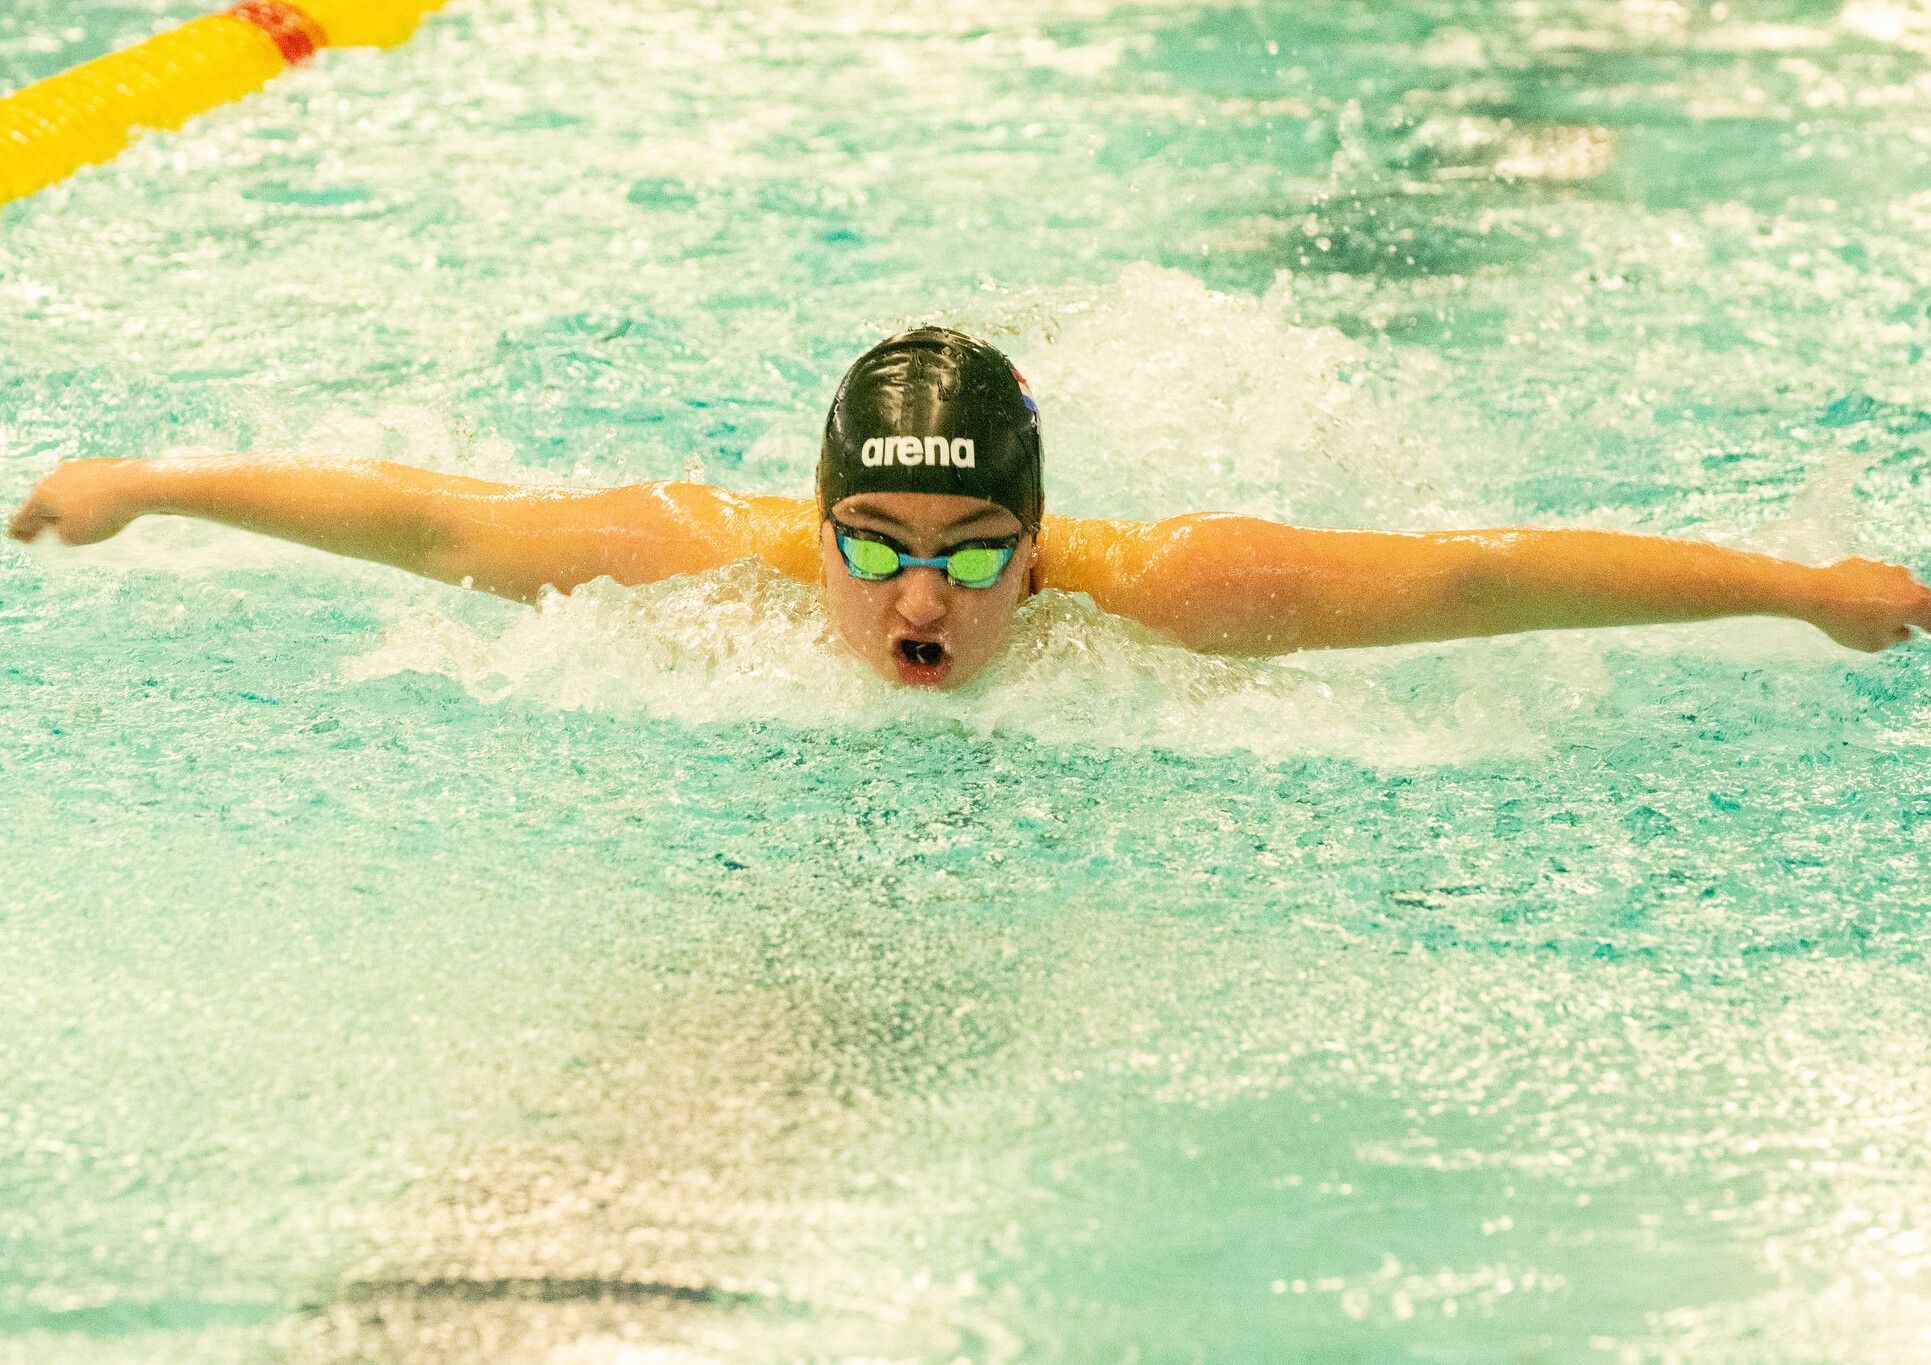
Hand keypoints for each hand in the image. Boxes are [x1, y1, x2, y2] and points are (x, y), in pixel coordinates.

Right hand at [8, 458, 146, 545]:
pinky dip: (84, 498)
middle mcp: (54, 477)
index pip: (22, 516)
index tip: (25, 540)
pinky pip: (86, 487)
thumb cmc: (104, 513)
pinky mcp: (98, 466)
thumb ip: (59, 533)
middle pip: (42, 500)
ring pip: (64, 492)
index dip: (21, 531)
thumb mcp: (73, 536)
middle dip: (41, 516)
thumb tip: (62, 525)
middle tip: (40, 530)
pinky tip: (95, 507)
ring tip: (70, 521)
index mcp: (41, 494)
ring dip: (64, 507)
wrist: (138, 485)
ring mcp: (76, 468)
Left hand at [1808, 556, 1930, 651]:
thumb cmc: (1844, 620)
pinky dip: (1872, 589)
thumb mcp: (1875, 643)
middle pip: (1918, 597)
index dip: (1928, 626)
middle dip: (1914, 610)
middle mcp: (1906, 581)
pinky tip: (1857, 599)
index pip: (1930, 617)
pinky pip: (1875, 578)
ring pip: (1897, 585)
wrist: (1813, 591)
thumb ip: (1896, 638)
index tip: (1926, 630)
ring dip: (1892, 598)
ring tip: (1877, 612)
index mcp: (1915, 603)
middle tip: (1906, 621)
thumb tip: (1902, 631)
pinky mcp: (1866, 562)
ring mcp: (1886, 568)